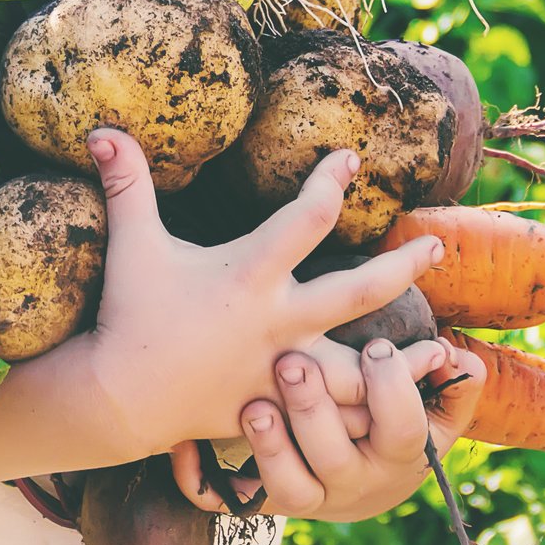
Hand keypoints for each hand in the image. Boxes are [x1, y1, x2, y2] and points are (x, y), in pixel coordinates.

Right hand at [63, 127, 445, 459]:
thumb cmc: (129, 314)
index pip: (308, 216)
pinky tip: (397, 406)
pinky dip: (369, 413)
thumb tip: (102, 128)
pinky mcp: (279, 407)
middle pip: (361, 290)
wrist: (120, 398)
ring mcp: (283, 369)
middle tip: (436, 244)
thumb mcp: (132, 244)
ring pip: (362, 367)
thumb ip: (126, 185)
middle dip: (404, 265)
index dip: (332, 180)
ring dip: (404, 359)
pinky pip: (335, 415)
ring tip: (442, 349)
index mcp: (249, 274)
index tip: (350, 159)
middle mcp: (278, 320)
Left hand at [168, 337, 486, 520]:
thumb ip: (453, 386)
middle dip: (314, 413)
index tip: (375, 347)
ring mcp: (301, 495)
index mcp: (395, 455)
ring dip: (268, 447)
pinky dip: (198, 478)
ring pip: (284, 487)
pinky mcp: (256, 500)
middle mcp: (347, 483)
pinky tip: (180, 445)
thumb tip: (459, 359)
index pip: (403, 431)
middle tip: (294, 363)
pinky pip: (221, 501)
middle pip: (334, 459)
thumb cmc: (391, 425)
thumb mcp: (432, 411)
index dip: (392, 391)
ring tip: (252, 405)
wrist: (354, 483)